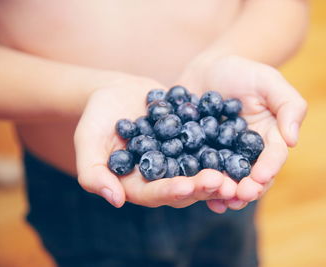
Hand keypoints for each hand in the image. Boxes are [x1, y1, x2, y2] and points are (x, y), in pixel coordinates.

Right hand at [74, 75, 235, 207]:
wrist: (116, 91)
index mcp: (138, 184)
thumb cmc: (97, 117)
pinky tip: (237, 141)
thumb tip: (115, 200)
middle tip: (221, 182)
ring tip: (234, 169)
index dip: (171, 191)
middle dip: (203, 186)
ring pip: (201, 170)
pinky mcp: (191, 142)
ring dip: (219, 172)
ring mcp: (179, 160)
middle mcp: (162, 176)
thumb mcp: (88, 141)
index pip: (156, 194)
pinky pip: (208, 145)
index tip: (187, 186)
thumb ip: (94, 173)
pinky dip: (222, 145)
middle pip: (185, 187)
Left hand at [178, 55, 306, 211]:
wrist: (208, 69)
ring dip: (224, 193)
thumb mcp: (268, 80)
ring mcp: (223, 156)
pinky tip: (194, 191)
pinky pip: (201, 171)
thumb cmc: (242, 71)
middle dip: (247, 189)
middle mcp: (247, 152)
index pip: (273, 157)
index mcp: (269, 137)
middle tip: (238, 196)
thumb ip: (288, 105)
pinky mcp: (200, 155)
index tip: (259, 178)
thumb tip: (293, 140)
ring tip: (218, 201)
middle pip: (252, 176)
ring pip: (227, 180)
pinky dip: (200, 182)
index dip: (268, 169)